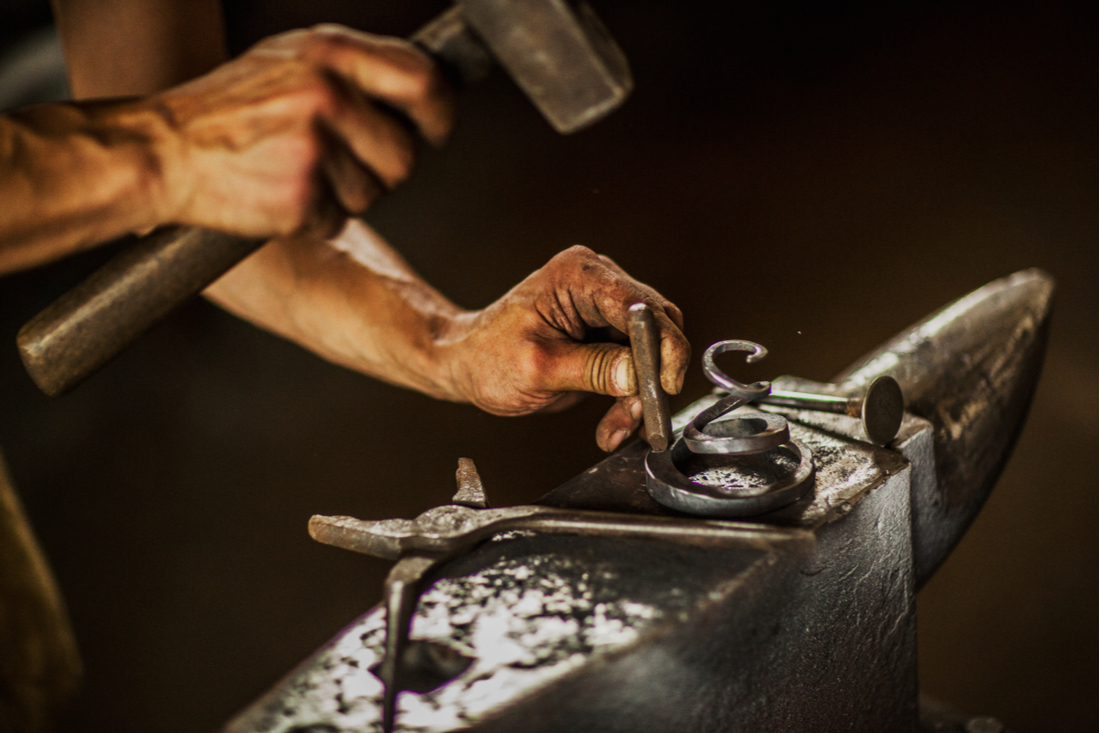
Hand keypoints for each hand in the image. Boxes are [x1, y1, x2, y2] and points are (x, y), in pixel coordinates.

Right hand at [146, 24, 455, 238]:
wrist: (161, 149)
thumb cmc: (232, 109)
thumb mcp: (293, 59)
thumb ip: (358, 68)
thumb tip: (429, 88)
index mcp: (329, 52)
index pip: (423, 80)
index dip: (440, 111)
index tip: (436, 128)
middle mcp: (324, 94)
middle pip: (405, 153)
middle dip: (384, 166)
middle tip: (339, 158)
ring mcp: (312, 148)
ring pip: (375, 193)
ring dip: (347, 194)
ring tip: (296, 169)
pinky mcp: (299, 198)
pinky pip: (339, 221)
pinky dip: (317, 217)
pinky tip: (281, 192)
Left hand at [444, 246, 689, 451]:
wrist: (468, 363)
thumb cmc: (488, 357)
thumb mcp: (538, 368)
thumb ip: (592, 369)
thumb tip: (637, 374)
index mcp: (577, 276)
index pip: (639, 306)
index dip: (662, 345)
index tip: (664, 384)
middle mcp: (597, 283)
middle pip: (655, 326)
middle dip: (651, 376)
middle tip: (640, 416)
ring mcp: (603, 309)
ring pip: (650, 351)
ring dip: (638, 394)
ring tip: (615, 428)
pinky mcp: (604, 334)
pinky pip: (635, 365)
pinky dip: (628, 396)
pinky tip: (611, 425)